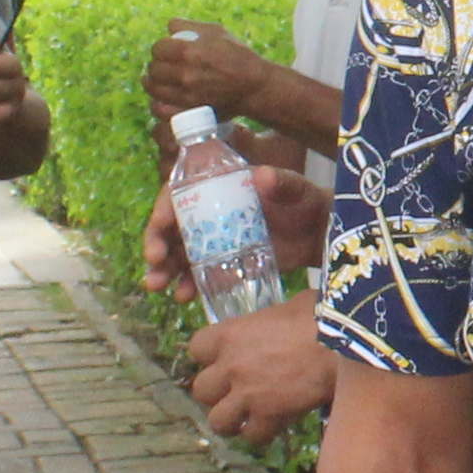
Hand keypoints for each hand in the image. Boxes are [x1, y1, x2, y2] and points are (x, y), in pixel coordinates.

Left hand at [145, 22, 286, 137]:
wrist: (254, 86)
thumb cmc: (237, 56)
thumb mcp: (217, 32)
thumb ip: (189, 26)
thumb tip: (169, 26)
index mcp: (189, 52)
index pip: (158, 48)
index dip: (160, 47)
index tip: (165, 50)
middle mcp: (185, 75)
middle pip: (154, 69)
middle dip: (156, 65)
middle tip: (162, 65)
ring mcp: (186, 95)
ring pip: (154, 89)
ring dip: (153, 83)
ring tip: (156, 80)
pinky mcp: (189, 111)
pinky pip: (161, 109)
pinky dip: (157, 104)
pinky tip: (160, 98)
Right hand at [145, 163, 327, 298]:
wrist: (317, 234)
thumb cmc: (304, 201)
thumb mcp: (295, 187)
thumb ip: (281, 182)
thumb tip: (263, 175)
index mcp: (217, 187)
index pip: (180, 193)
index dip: (164, 207)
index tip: (162, 223)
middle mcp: (208, 215)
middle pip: (171, 228)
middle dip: (156, 244)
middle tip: (154, 261)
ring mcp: (213, 243)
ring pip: (178, 256)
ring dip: (164, 270)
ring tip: (158, 285)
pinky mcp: (223, 266)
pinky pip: (198, 277)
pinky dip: (188, 286)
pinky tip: (184, 297)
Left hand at [185, 300, 336, 445]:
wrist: (346, 344)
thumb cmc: (322, 316)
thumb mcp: (290, 305)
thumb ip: (272, 319)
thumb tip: (283, 320)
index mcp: (231, 334)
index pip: (196, 349)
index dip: (208, 356)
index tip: (223, 358)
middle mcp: (232, 365)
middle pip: (201, 390)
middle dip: (216, 393)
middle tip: (234, 390)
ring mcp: (248, 394)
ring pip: (217, 420)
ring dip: (230, 419)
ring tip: (246, 416)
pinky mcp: (270, 416)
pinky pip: (252, 435)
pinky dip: (260, 433)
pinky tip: (272, 424)